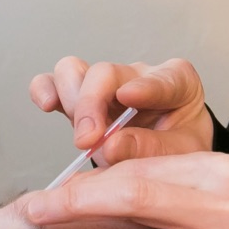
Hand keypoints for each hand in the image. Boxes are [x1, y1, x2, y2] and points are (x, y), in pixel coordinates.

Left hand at [20, 152, 228, 228]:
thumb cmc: (219, 222)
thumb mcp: (192, 188)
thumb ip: (144, 181)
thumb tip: (71, 186)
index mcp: (215, 171)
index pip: (138, 172)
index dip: (84, 185)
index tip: (43, 198)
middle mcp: (226, 209)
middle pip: (139, 201)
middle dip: (78, 208)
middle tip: (35, 217)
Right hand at [27, 57, 213, 163]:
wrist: (171, 158)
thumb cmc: (181, 149)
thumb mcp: (183, 155)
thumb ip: (152, 149)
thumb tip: (109, 146)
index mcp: (177, 83)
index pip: (162, 80)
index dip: (144, 86)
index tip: (128, 97)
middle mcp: (137, 76)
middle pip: (106, 73)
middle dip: (92, 104)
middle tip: (88, 140)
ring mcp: (106, 85)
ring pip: (75, 69)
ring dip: (70, 100)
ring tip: (79, 136)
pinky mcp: (81, 97)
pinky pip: (55, 81)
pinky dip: (45, 89)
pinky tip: (46, 105)